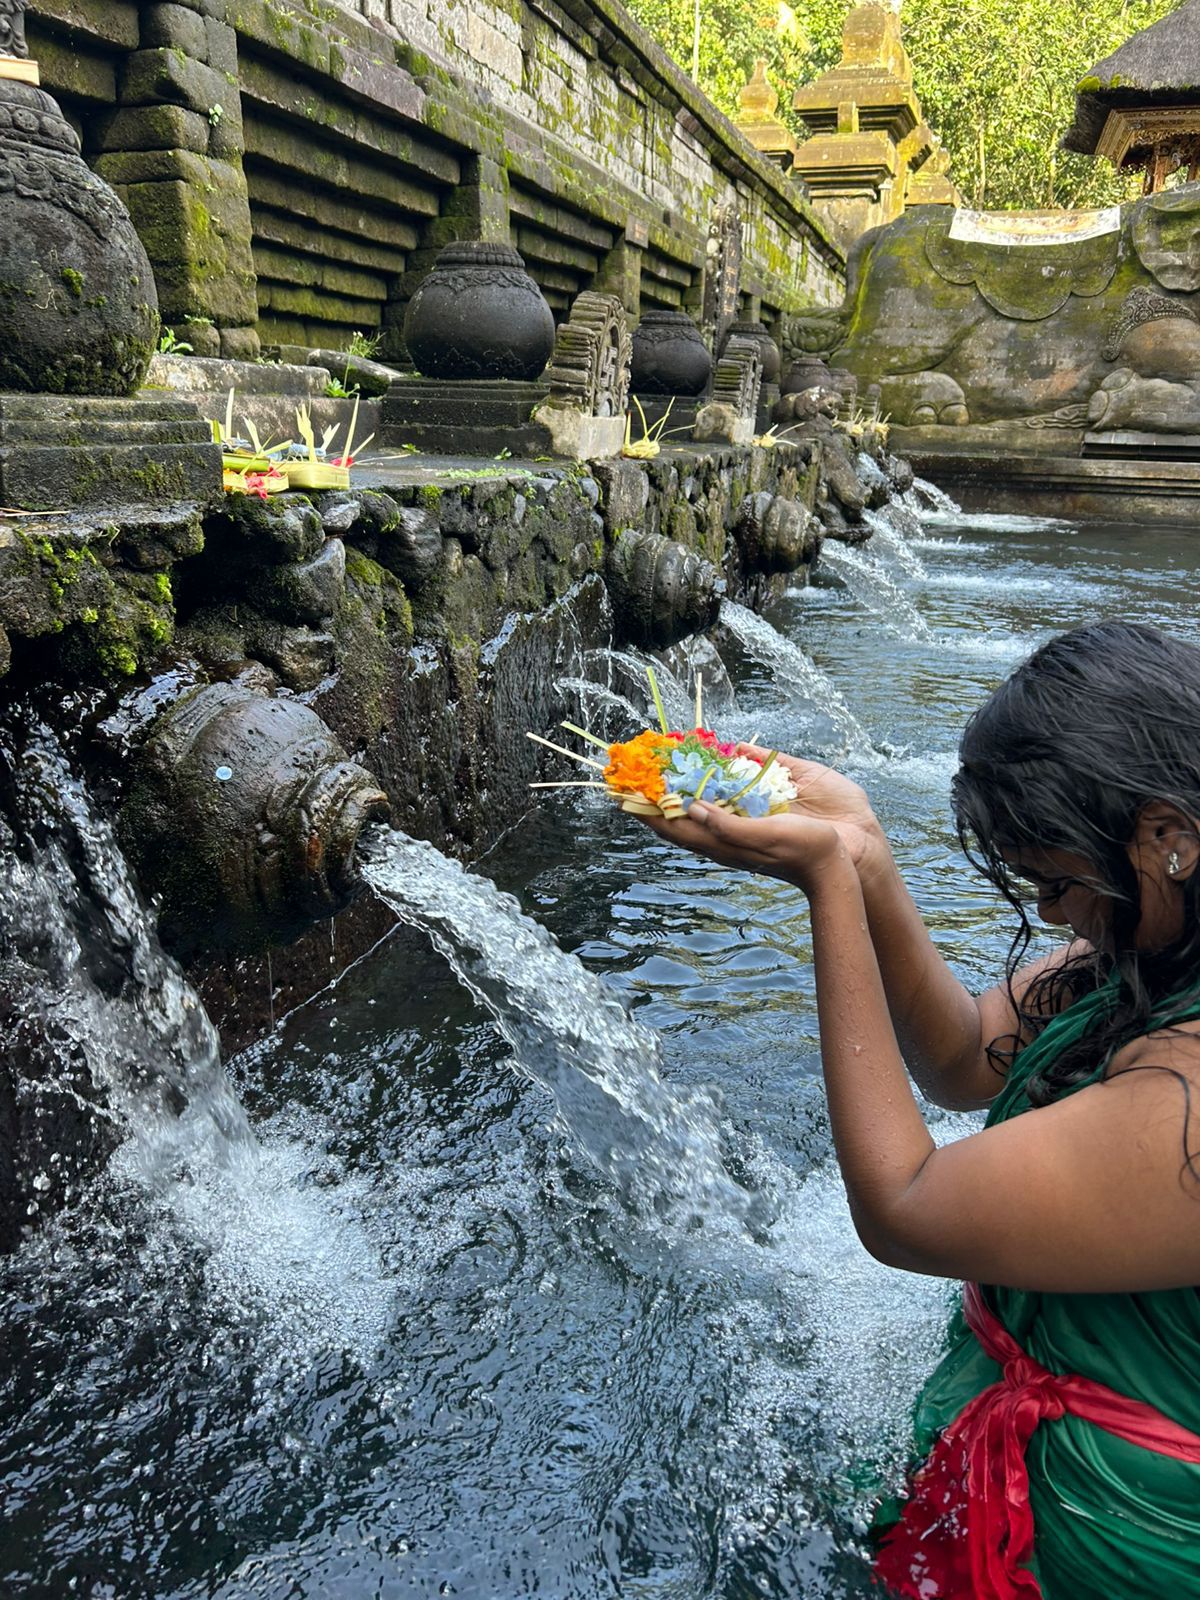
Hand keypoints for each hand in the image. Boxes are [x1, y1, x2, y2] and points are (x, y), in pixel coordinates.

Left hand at [642, 747, 888, 890]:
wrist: (843, 859)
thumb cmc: (804, 851)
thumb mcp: (765, 838)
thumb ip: (728, 826)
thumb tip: (692, 809)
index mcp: (723, 841)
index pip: (675, 825)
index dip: (648, 810)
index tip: (623, 793)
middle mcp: (730, 828)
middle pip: (683, 809)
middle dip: (659, 791)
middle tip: (637, 769)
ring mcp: (747, 816)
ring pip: (706, 796)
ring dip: (686, 778)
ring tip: (666, 758)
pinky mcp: (766, 803)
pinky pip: (733, 786)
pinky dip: (719, 770)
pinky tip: (714, 757)